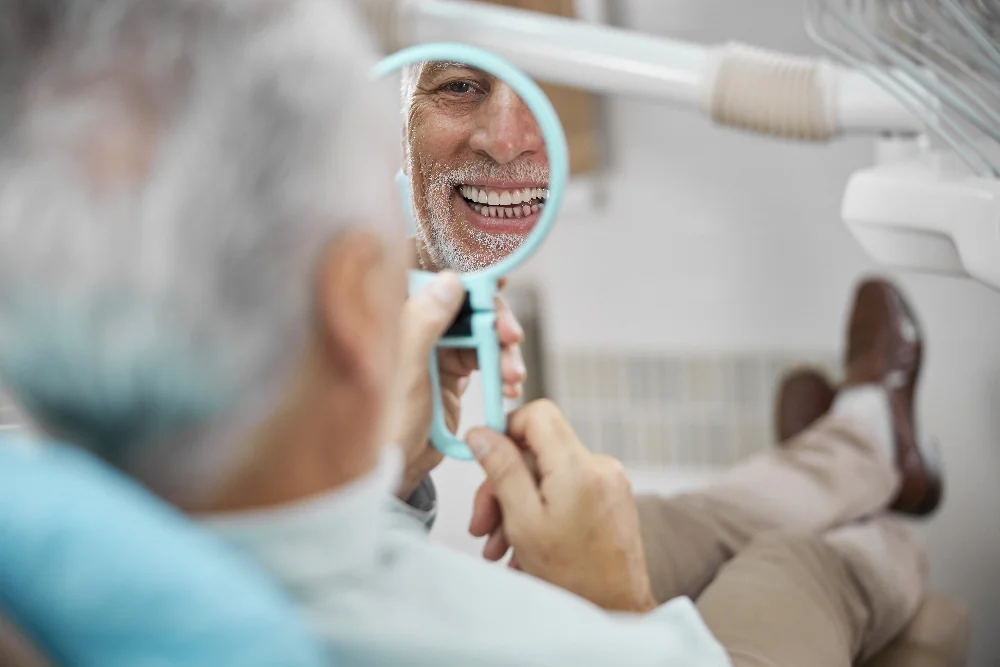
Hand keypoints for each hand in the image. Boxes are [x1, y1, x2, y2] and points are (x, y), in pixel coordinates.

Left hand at [390, 273, 525, 498]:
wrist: (389, 472)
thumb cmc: (382, 424)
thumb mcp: (403, 372)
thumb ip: (423, 324)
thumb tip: (450, 280)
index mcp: (395, 318)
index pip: (430, 278)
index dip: (464, 272)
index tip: (497, 278)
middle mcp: (414, 328)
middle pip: (463, 304)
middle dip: (493, 319)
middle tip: (511, 338)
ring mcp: (433, 351)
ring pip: (479, 333)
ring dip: (502, 350)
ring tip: (513, 376)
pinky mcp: (449, 376)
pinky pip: (483, 360)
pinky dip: (501, 369)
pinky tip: (509, 386)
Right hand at [466, 400, 654, 612]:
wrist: (618, 612)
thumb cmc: (573, 577)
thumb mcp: (523, 521)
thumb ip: (502, 471)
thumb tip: (481, 433)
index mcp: (578, 466)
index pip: (538, 413)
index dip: (506, 429)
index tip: (485, 457)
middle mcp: (599, 466)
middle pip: (537, 450)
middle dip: (503, 484)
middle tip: (482, 523)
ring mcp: (609, 482)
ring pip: (548, 475)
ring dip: (517, 506)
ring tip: (499, 547)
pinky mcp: (612, 498)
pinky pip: (566, 490)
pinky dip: (541, 512)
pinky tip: (524, 548)